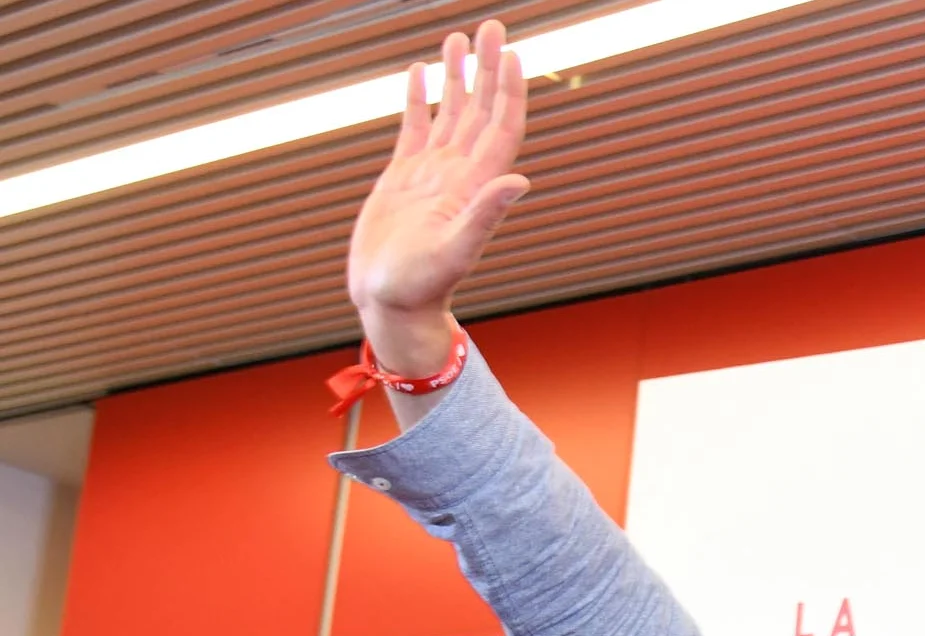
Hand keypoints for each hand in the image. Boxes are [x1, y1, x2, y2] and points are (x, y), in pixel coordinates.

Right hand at [346, 21, 530, 378]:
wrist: (390, 306)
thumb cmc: (420, 288)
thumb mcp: (454, 252)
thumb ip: (485, 215)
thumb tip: (520, 179)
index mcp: (474, 186)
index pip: (500, 127)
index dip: (508, 91)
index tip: (512, 53)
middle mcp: (458, 175)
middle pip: (479, 110)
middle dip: (486, 69)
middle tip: (491, 26)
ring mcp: (431, 175)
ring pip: (450, 114)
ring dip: (457, 77)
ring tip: (459, 39)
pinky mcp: (403, 179)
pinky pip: (415, 129)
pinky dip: (421, 99)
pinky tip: (421, 73)